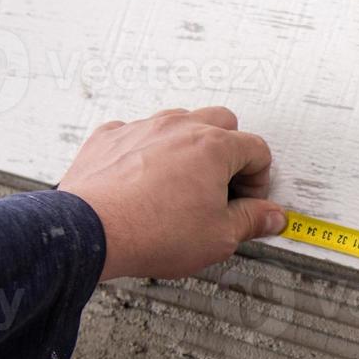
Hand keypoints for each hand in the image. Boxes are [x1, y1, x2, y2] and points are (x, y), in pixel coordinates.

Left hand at [58, 107, 284, 281]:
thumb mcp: (219, 237)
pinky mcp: (110, 138)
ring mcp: (142, 128)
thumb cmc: (150, 231)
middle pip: (223, 122)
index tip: (249, 203)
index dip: (260, 181)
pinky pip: (139, 134)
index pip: (258, 150)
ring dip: (191, 147)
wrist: (88, 232)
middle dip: (231, 153)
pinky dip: (148, 152)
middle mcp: (179, 128)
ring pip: (180, 122)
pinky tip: (146, 181)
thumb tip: (269, 217)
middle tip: (224, 187)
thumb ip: (251, 221)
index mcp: (214, 147)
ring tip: (184, 184)